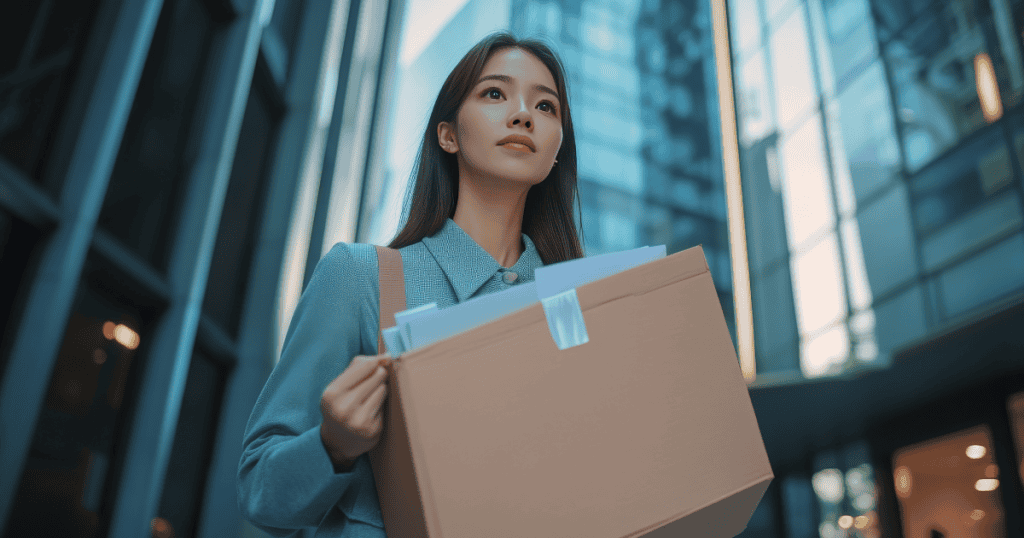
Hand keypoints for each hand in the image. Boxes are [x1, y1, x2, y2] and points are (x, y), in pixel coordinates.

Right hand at [320, 354, 390, 469]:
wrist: (337, 442)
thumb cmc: (340, 405)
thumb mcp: (339, 385)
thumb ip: (358, 367)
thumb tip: (385, 357)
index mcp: (332, 393)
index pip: (364, 366)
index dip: (376, 361)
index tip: (382, 361)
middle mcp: (344, 407)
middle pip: (377, 375)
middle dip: (379, 375)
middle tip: (372, 383)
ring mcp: (358, 420)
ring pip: (383, 389)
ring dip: (381, 390)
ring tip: (369, 398)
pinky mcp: (372, 429)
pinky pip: (385, 405)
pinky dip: (381, 404)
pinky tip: (372, 411)